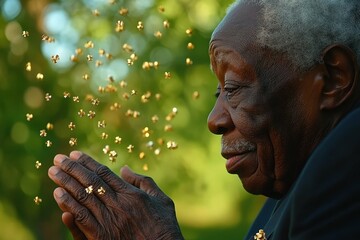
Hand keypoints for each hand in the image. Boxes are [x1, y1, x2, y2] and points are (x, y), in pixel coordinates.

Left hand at [48, 151, 183, 239]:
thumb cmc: (165, 227)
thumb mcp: (162, 200)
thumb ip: (144, 182)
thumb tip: (125, 169)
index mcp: (132, 194)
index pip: (104, 173)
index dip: (88, 162)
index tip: (75, 154)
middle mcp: (118, 204)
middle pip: (90, 182)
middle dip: (72, 168)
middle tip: (58, 159)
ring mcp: (109, 220)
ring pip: (83, 197)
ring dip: (66, 183)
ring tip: (54, 172)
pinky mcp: (102, 237)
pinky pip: (82, 218)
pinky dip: (69, 205)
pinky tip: (58, 194)